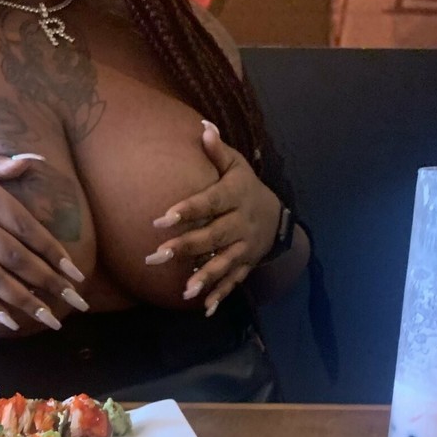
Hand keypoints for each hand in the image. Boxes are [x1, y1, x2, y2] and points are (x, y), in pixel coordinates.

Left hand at [147, 121, 280, 314]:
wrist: (278, 216)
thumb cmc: (246, 188)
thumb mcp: (237, 167)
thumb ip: (217, 152)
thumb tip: (203, 127)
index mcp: (235, 196)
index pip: (209, 203)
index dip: (187, 210)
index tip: (161, 219)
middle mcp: (241, 224)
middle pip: (212, 236)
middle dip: (186, 248)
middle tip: (158, 257)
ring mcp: (244, 247)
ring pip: (224, 263)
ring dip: (205, 278)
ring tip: (185, 291)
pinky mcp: (245, 265)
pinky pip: (234, 282)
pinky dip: (222, 296)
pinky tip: (206, 309)